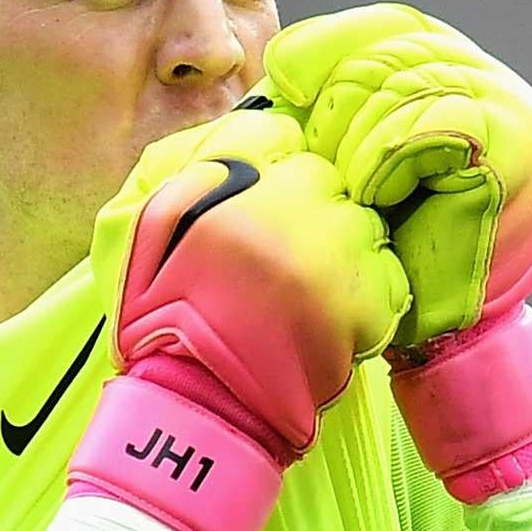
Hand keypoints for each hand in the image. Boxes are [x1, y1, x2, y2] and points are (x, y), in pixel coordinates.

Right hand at [69, 104, 409, 530]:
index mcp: (218, 185)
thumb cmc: (164, 318)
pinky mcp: (357, 305)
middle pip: (328, 179)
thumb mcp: (143, 223)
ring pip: (364, 224)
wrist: (196, 409)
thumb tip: (253, 121)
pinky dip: (369, 298)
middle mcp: (274, 213)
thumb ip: (191, 162)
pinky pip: (388, 277)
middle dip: (314, 210)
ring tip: (308, 293)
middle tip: (286, 258)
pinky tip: (329, 321)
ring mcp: (322, 259)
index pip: (279, 138)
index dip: (276, 173)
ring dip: (346, 253)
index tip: (265, 205)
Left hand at [257, 4, 531, 501]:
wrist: (440, 335)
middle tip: (326, 163)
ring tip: (356, 190)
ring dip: (360, 139)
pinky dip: (388, 156)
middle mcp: (498, 85)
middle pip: (394, 51)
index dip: (333, 46)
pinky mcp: (521, 147)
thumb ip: (333, 108)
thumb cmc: (390, 257)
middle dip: (341, 104)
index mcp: (458, 77)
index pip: (390, 29)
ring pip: (406, 83)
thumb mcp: (348, 165)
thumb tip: (280, 61)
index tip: (285, 79)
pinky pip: (430, 122)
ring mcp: (517, 112)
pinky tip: (376, 192)